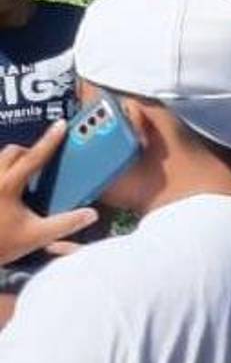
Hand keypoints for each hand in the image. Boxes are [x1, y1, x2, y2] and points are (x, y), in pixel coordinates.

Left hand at [0, 122, 98, 266]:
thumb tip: (90, 214)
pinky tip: (7, 191)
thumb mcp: (37, 236)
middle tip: (42, 163)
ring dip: (13, 161)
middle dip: (29, 152)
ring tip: (24, 176)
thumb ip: (66, 223)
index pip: (33, 157)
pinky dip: (3, 172)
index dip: (50, 140)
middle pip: (13, 152)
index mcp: (7, 187)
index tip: (61, 125)